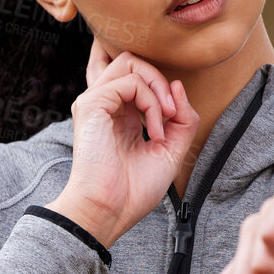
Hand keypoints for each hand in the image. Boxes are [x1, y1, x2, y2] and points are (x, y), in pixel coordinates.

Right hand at [46, 38, 200, 247]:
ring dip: (158, 86)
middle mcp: (106, 105)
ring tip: (166, 117)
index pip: (140, 79)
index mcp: (120, 116)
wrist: (110, 210)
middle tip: (173, 113)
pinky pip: (130, 81)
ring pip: (130, 62)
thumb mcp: (171, 151)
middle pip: (133, 62)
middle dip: (161, 80)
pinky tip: (154, 131)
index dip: (165, 90)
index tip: (178, 119)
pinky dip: (151, 103)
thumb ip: (182, 120)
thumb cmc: (134, 190)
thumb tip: (178, 85)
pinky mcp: (91, 104)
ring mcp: (96, 102)